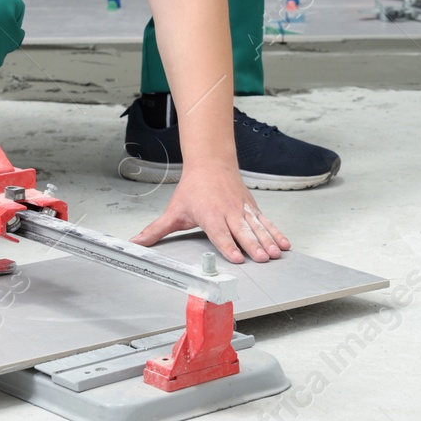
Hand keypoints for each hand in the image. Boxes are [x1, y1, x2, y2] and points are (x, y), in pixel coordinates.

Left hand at [131, 166, 290, 262]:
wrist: (211, 162)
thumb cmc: (193, 187)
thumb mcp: (174, 210)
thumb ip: (156, 230)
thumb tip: (136, 243)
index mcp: (210, 215)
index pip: (220, 233)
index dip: (228, 245)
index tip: (236, 257)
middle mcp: (229, 212)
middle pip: (242, 232)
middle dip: (254, 245)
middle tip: (263, 258)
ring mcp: (242, 210)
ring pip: (257, 227)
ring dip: (268, 240)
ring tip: (276, 254)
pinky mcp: (252, 208)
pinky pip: (266, 222)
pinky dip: (276, 232)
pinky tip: (284, 244)